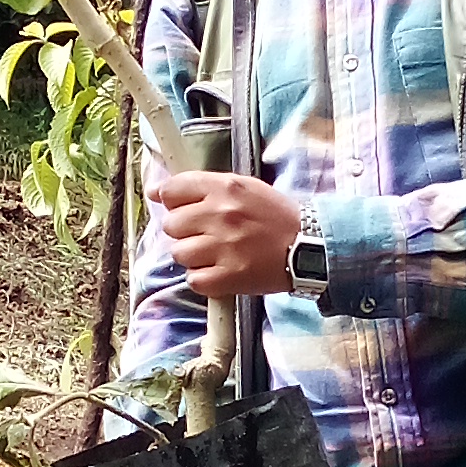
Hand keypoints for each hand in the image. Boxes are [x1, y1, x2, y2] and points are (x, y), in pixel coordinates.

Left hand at [147, 168, 302, 298]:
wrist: (310, 246)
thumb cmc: (274, 216)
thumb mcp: (243, 188)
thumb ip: (202, 186)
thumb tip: (156, 191)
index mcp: (225, 188)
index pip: (173, 189)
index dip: (170, 200)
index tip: (176, 207)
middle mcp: (221, 215)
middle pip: (171, 225)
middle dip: (184, 231)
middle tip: (207, 234)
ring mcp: (224, 247)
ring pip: (179, 254)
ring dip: (193, 256)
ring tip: (216, 254)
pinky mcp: (229, 276)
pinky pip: (193, 280)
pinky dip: (204, 279)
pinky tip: (221, 270)